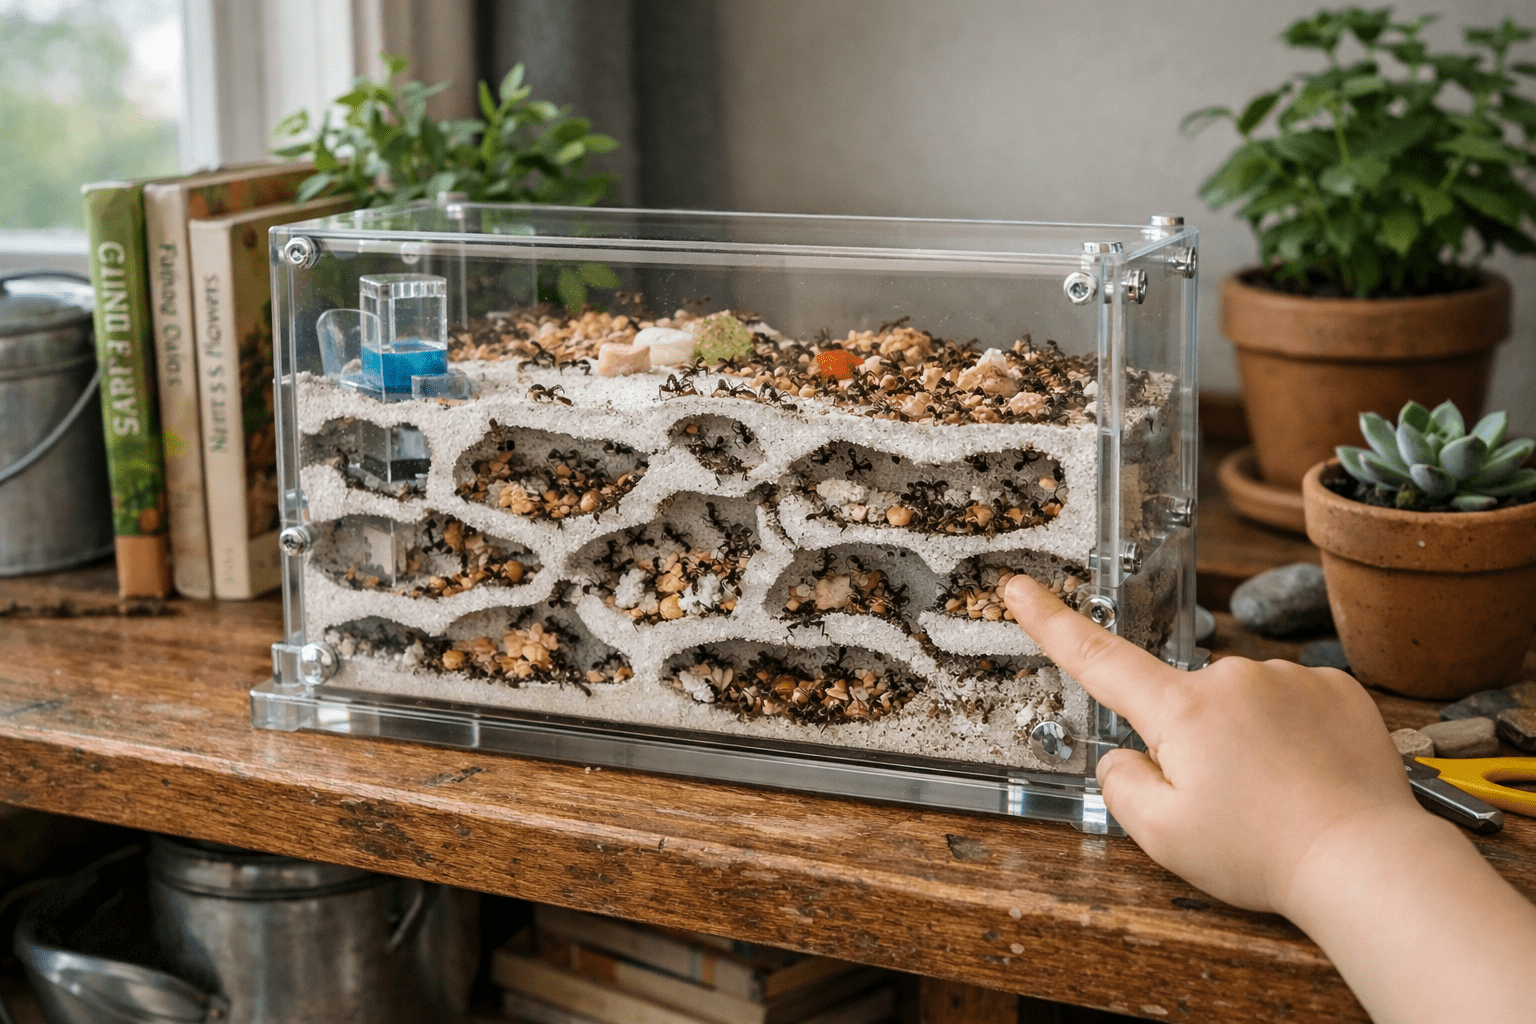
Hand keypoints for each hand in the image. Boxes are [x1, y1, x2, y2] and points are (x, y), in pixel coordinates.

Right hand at [1002, 575, 1417, 914]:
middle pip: (1182, 703)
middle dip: (1191, 744)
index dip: (1050, 622)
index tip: (1018, 589)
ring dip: (1246, 740)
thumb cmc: (1264, 854)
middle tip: (1227, 804)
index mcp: (1181, 711)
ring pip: (1239, 703)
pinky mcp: (1336, 686)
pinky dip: (1291, 735)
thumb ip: (1122, 785)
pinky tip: (1308, 777)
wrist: (1368, 860)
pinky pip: (1290, 702)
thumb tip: (1124, 756)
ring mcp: (1288, 677)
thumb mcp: (1163, 837)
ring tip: (1276, 799)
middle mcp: (1231, 677)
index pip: (1098, 658)